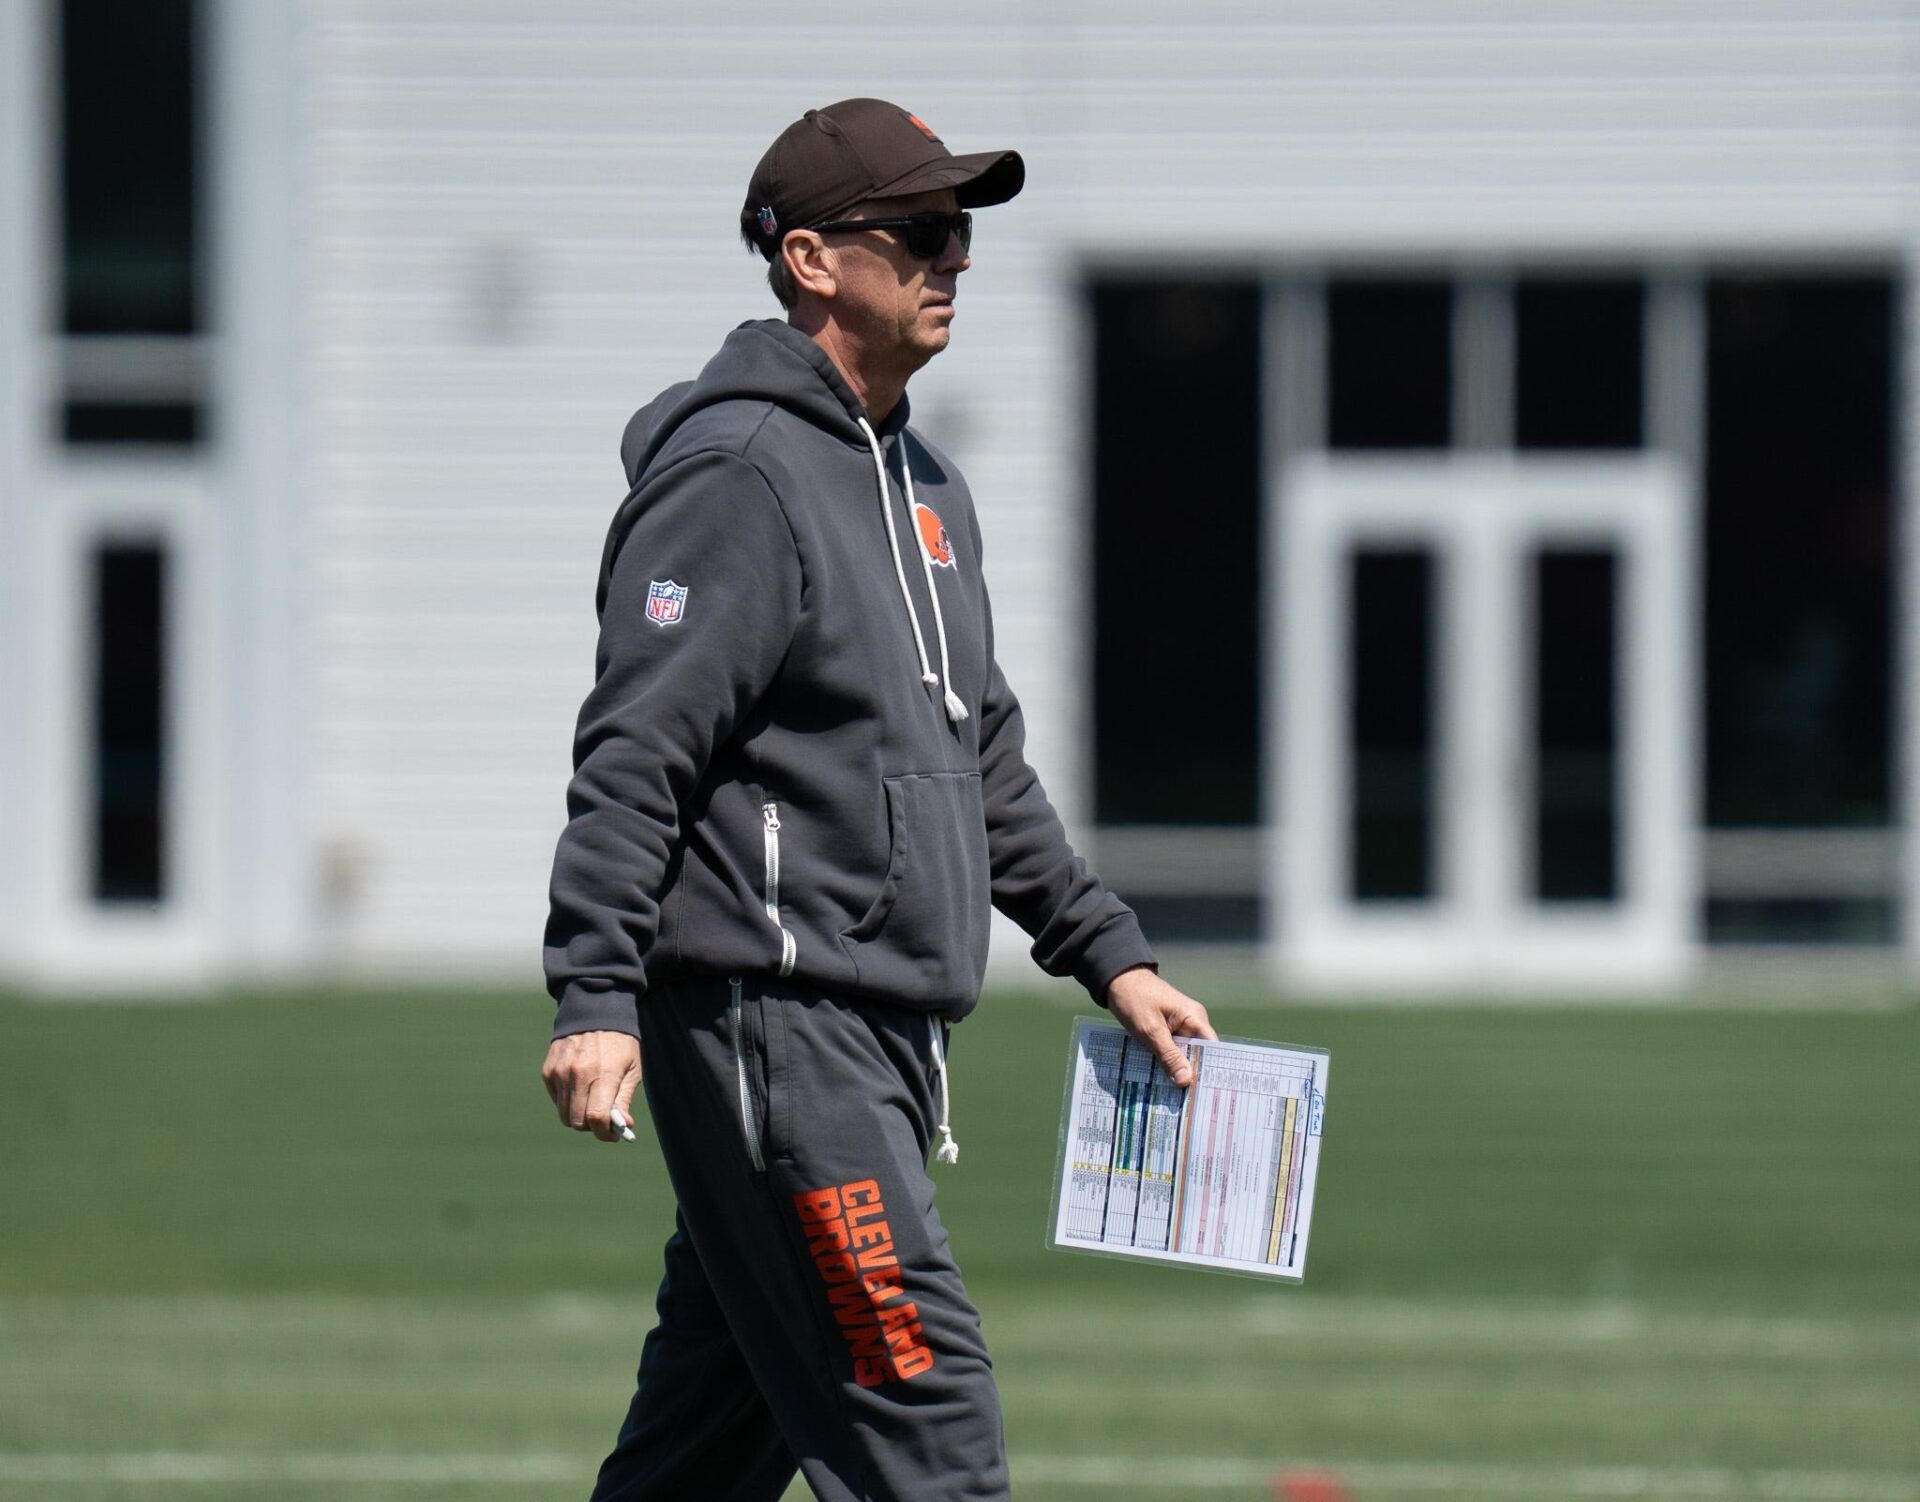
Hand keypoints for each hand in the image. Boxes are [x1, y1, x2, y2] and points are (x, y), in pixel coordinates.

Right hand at [541, 1030, 641, 1141]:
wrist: (595, 1010)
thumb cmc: (620, 1042)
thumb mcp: (632, 1068)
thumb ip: (624, 1099)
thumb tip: (623, 1126)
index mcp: (604, 1073)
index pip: (596, 1117)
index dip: (604, 1133)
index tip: (612, 1135)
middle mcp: (579, 1074)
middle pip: (577, 1121)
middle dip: (591, 1127)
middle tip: (602, 1120)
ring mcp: (560, 1072)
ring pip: (564, 1114)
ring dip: (578, 1116)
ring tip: (592, 1103)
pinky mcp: (549, 1070)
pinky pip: (556, 1099)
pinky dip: (567, 1102)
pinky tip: (580, 1088)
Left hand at [1104, 966, 1215, 1086]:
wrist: (1116, 980)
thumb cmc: (1135, 998)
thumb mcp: (1150, 1030)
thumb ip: (1168, 1055)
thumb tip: (1186, 1080)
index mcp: (1194, 1018)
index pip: (1211, 1049)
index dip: (1209, 1070)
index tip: (1205, 1093)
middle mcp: (1191, 1023)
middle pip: (1198, 1055)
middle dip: (1192, 1075)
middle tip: (1188, 1102)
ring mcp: (1179, 1027)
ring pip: (1183, 1055)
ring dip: (1177, 1071)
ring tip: (1175, 1098)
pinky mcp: (1166, 1031)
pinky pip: (1171, 1051)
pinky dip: (1166, 1063)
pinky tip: (1162, 1080)